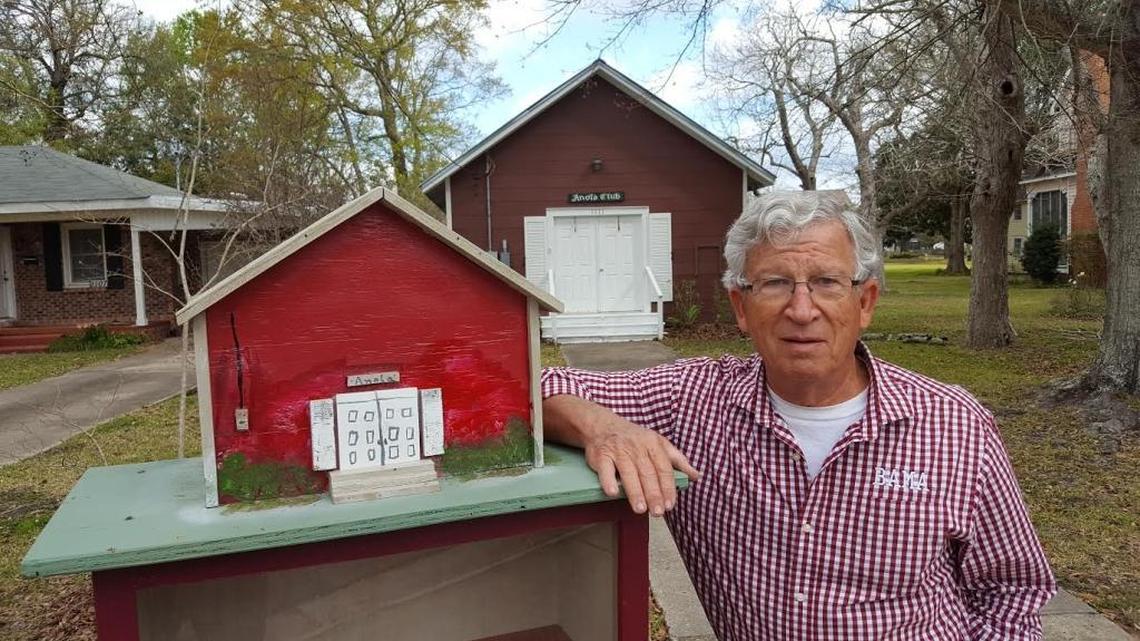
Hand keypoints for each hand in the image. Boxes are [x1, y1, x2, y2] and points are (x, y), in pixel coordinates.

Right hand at [583, 414, 699, 516]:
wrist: (603, 425)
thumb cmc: (635, 438)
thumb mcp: (658, 443)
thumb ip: (677, 460)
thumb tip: (695, 476)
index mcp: (653, 444)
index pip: (664, 468)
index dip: (668, 487)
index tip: (670, 504)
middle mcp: (636, 447)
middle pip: (648, 473)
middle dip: (654, 494)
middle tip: (658, 512)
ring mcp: (618, 451)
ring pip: (628, 473)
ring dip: (635, 492)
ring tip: (640, 509)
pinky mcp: (601, 455)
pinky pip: (605, 469)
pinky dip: (608, 481)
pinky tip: (613, 493)